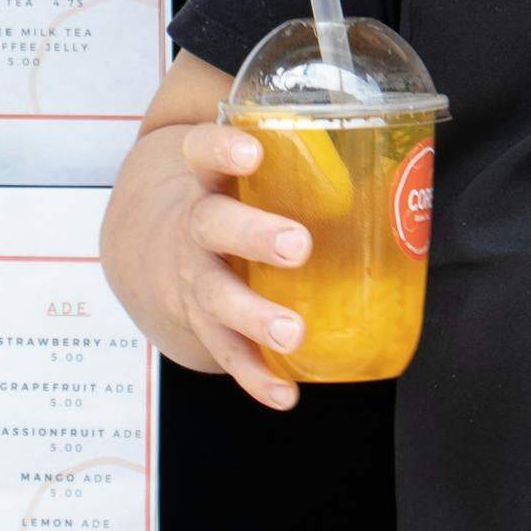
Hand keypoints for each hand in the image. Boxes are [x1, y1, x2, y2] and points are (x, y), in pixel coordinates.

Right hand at [101, 119, 314, 410]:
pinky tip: (286, 394)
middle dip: (253, 236)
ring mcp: (191, 280)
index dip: (225, 150)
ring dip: (254, 317)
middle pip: (213, 226)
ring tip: (294, 332)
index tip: (254, 152)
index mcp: (204, 176)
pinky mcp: (199, 325)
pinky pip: (227, 354)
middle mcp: (193, 226)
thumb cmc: (219, 191)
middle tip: (297, 245)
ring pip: (215, 299)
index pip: (203, 151)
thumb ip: (292, 143)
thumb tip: (386, 136)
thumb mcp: (235, 159)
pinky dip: (256, 377)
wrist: (144, 244)